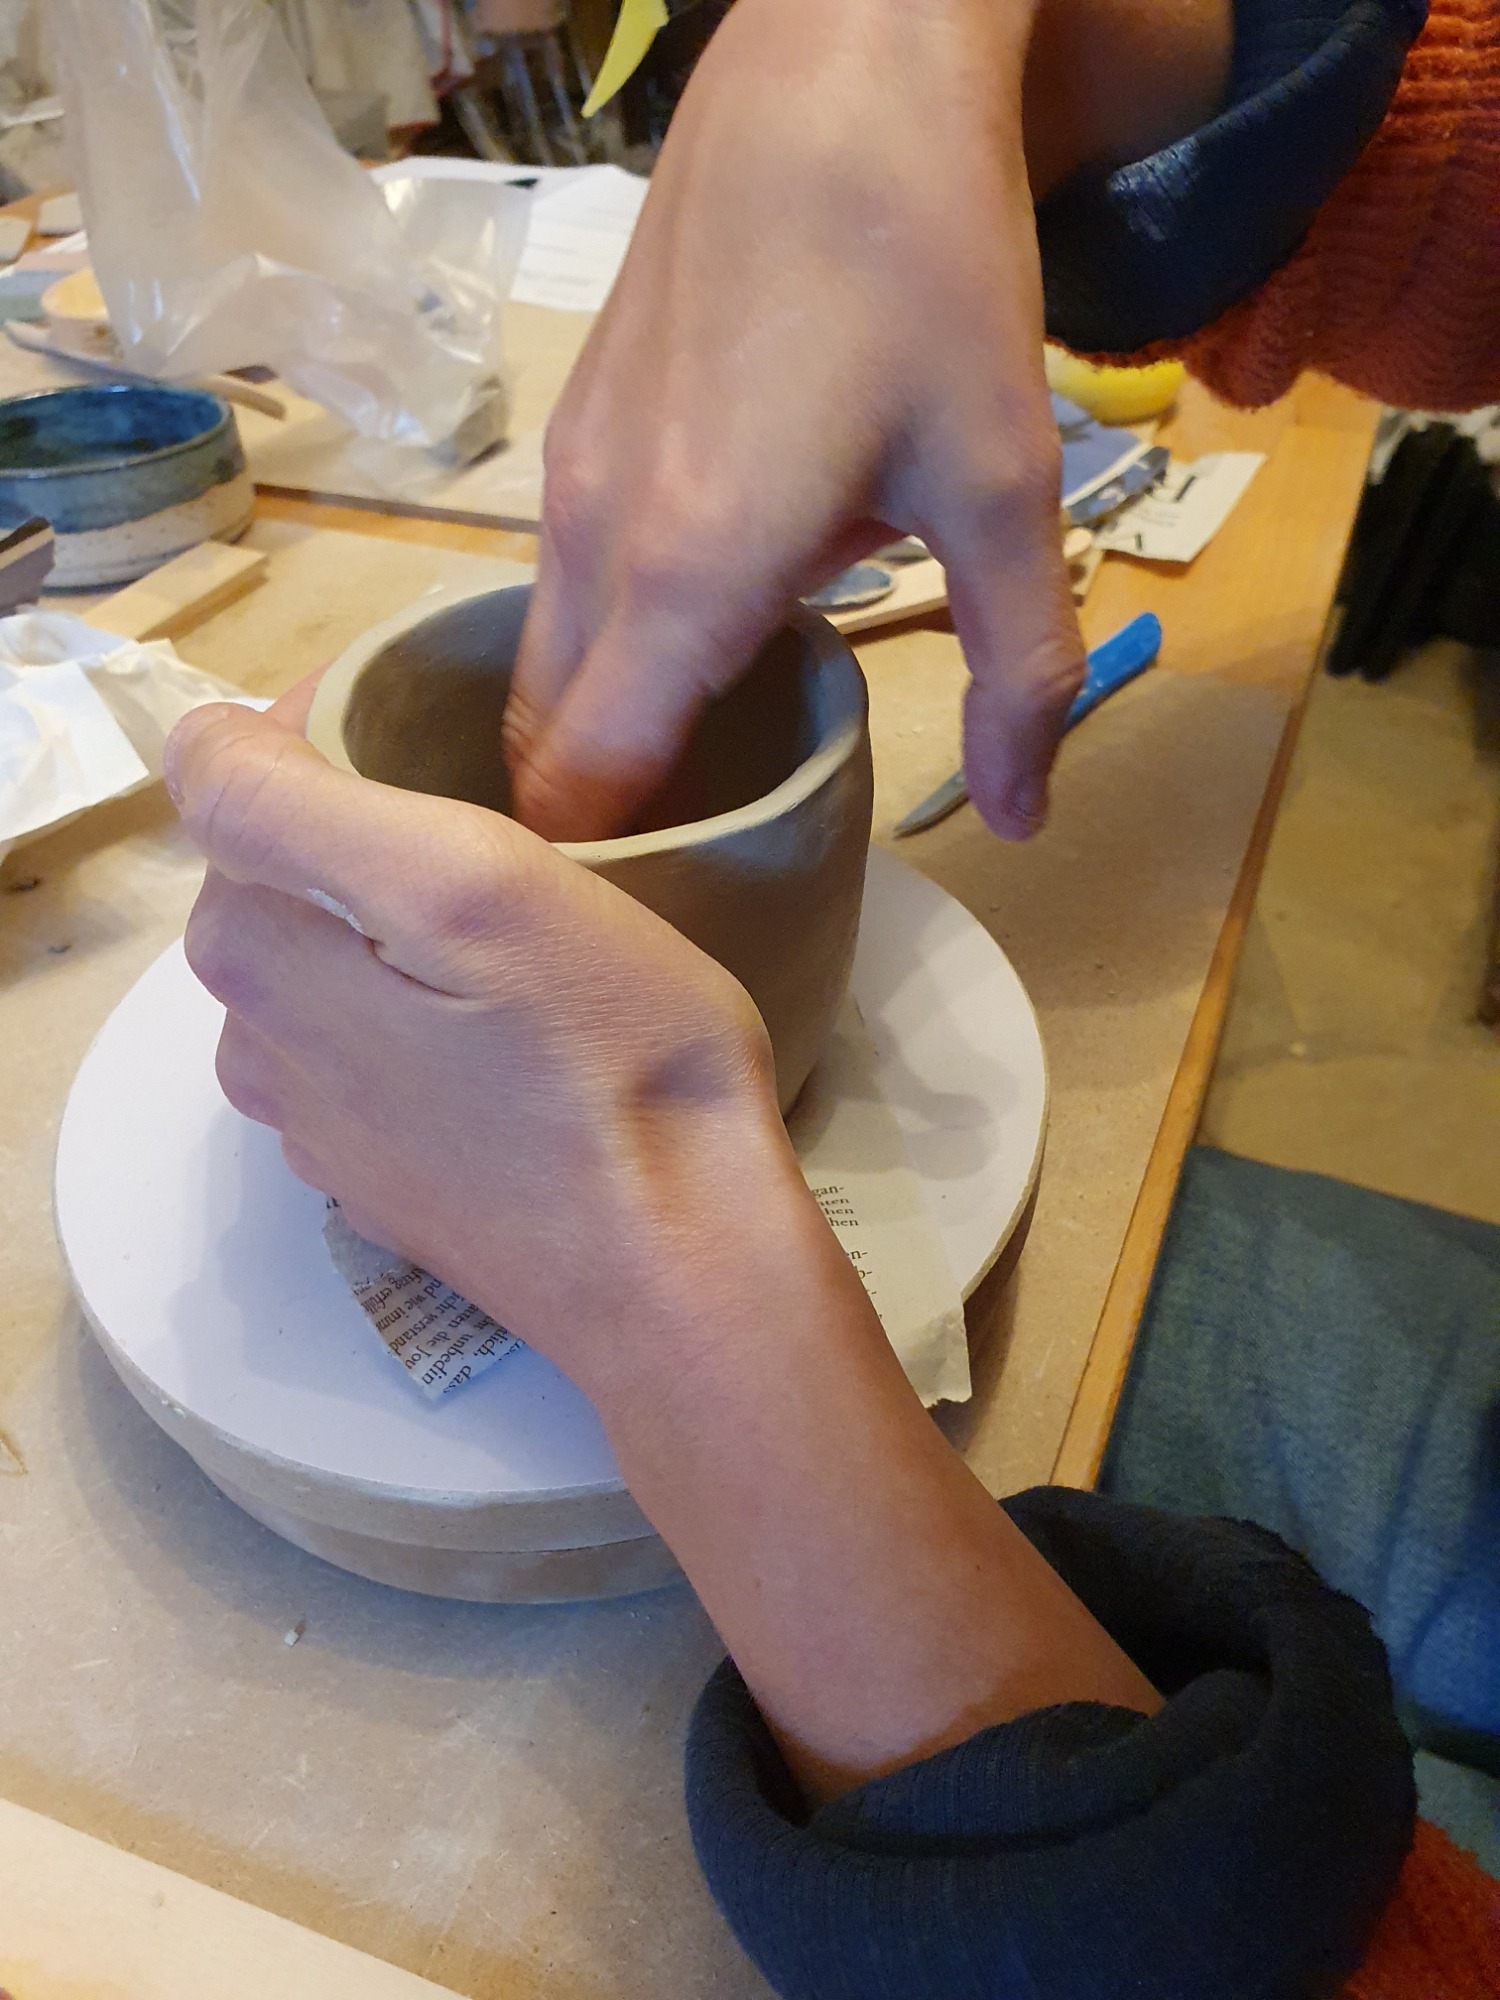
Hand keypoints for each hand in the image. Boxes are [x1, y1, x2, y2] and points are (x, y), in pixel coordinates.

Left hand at [166, 691, 788, 1404]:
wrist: (680, 1269)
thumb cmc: (604, 1057)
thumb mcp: (464, 880)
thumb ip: (290, 799)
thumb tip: (196, 739)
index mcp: (251, 953)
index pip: (235, 770)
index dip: (342, 726)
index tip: (456, 740)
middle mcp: (252, 1038)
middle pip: (281, 870)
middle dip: (370, 830)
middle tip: (508, 840)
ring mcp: (314, 1121)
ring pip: (330, 959)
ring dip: (398, 928)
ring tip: (520, 942)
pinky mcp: (381, 1177)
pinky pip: (376, 1047)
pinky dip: (423, 1015)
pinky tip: (514, 1039)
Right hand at [505, 0, 1083, 842]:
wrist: (835, 68)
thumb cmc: (923, 274)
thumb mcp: (1003, 481)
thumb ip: (1014, 670)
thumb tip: (1019, 817)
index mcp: (683, 578)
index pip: (579, 786)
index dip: (602, 878)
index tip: (653, 929)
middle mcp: (592, 541)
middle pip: (540, 740)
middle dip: (593, 823)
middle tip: (682, 873)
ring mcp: (567, 479)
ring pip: (545, 661)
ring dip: (599, 731)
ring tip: (694, 773)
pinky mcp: (574, 432)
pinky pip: (562, 586)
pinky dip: (602, 649)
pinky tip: (695, 640)